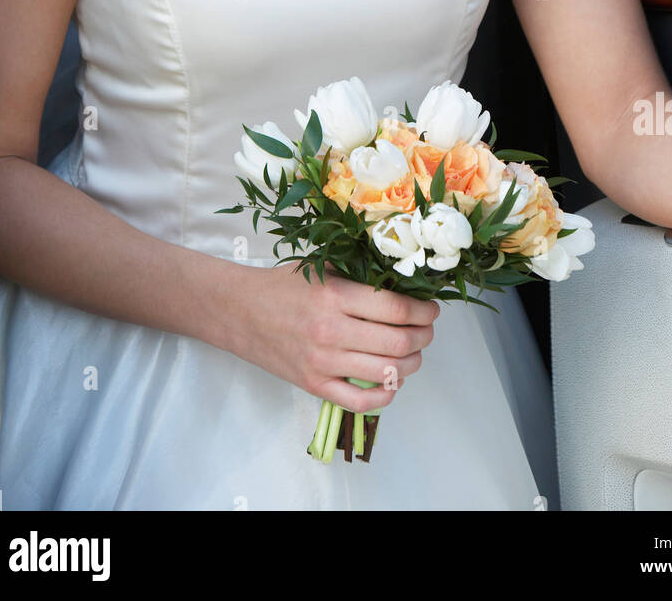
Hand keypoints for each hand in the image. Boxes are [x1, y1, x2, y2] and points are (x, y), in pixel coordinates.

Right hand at [223, 260, 439, 410]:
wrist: (240, 311)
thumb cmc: (283, 286)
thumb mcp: (322, 269)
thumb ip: (360, 277)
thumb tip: (406, 286)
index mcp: (336, 295)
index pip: (397, 309)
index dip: (424, 311)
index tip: (431, 310)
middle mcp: (331, 330)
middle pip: (398, 343)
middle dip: (424, 337)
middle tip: (427, 330)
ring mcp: (323, 362)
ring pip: (386, 373)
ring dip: (411, 365)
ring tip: (414, 354)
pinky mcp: (314, 385)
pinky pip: (360, 403)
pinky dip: (386, 396)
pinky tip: (392, 383)